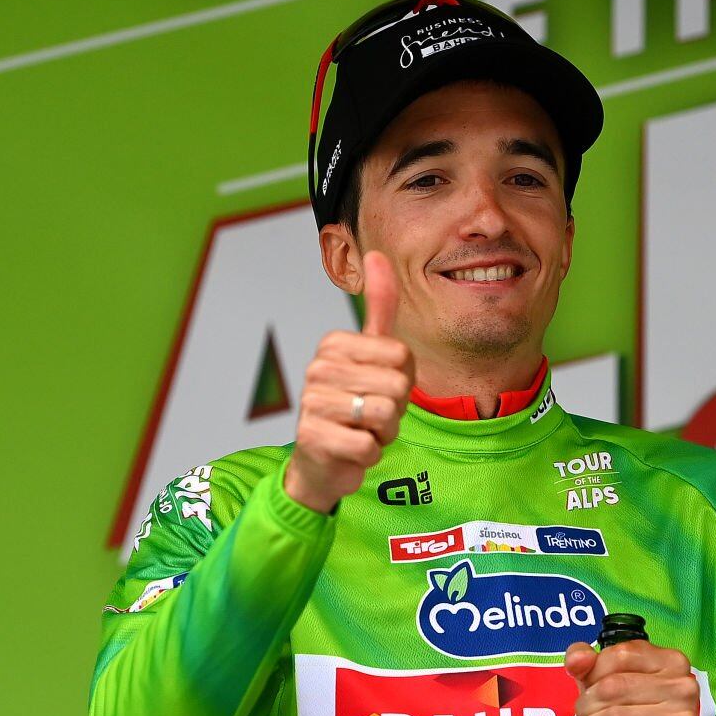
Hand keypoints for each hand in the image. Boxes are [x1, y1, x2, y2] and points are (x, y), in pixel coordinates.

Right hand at [284, 250, 416, 513]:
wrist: (321, 461)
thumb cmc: (352, 406)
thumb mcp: (370, 354)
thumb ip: (379, 307)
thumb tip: (377, 254)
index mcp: (334, 344)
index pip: (403, 357)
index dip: (403, 381)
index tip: (379, 389)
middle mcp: (318, 368)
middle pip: (398, 387)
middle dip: (395, 410)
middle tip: (370, 416)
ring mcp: (312, 402)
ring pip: (385, 415)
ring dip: (383, 433)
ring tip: (361, 431)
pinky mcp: (313, 438)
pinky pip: (369, 446)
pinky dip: (369, 455)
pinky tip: (351, 450)